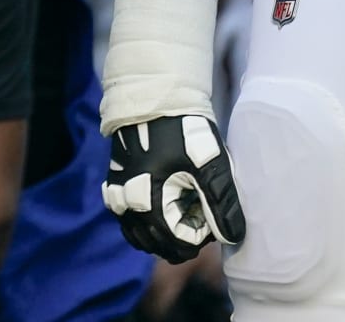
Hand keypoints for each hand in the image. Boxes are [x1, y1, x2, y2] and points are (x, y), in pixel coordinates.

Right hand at [103, 114, 244, 263]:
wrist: (154, 101)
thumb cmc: (184, 132)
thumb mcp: (209, 166)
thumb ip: (221, 204)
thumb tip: (231, 237)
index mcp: (148, 200)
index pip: (175, 241)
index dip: (199, 238)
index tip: (211, 221)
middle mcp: (126, 202)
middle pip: (155, 243)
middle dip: (181, 240)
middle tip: (201, 223)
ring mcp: (116, 193)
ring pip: (136, 235)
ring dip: (159, 237)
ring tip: (181, 223)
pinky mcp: (113, 183)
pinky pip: (124, 218)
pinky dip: (141, 225)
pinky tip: (159, 214)